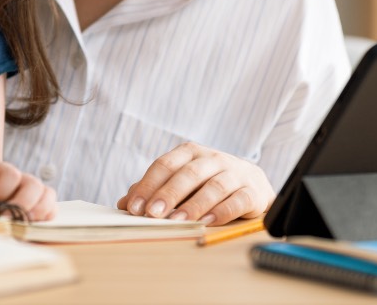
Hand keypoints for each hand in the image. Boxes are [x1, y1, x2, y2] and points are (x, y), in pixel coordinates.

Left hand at [0, 154, 56, 221]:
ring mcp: (33, 190)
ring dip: (39, 212)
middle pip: (34, 185)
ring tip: (22, 225)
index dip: (1, 191)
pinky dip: (47, 219)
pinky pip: (52, 208)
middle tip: (7, 220)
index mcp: (2, 169)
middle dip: (23, 204)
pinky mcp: (38, 203)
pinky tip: (31, 228)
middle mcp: (22, 178)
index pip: (11, 175)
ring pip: (48, 195)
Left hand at [116, 142, 273, 225]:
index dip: (148, 185)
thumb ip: (154, 190)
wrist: (252, 184)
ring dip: (193, 205)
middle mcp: (213, 159)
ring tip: (177, 221)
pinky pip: (237, 200)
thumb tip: (124, 203)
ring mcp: (235, 173)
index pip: (165, 165)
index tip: (134, 207)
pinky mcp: (253, 191)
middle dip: (168, 194)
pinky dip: (222, 212)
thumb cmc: (208, 183)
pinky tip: (207, 223)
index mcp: (190, 153)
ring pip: (213, 186)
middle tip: (153, 214)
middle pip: (188, 174)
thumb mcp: (181, 182)